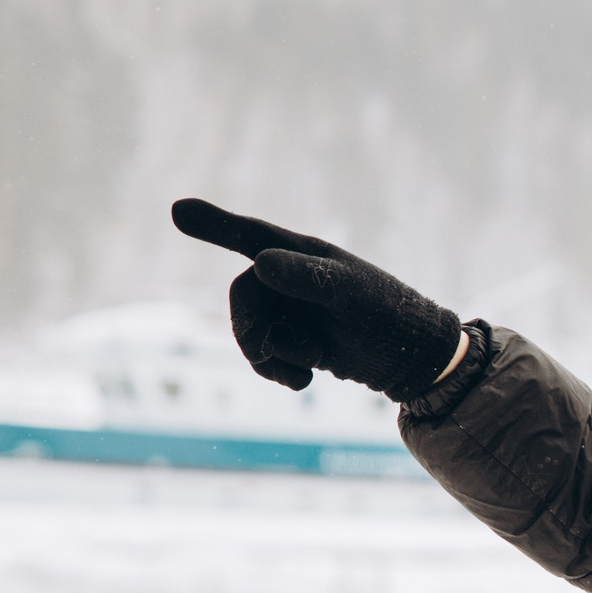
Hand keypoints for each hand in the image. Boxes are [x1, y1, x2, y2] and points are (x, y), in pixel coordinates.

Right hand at [171, 198, 465, 398]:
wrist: (414, 362)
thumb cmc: (390, 318)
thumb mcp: (351, 295)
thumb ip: (306, 278)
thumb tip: (260, 262)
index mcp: (304, 254)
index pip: (250, 236)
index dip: (213, 225)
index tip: (177, 210)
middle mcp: (291, 276)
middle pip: (242, 296)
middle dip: (249, 329)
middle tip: (268, 355)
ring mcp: (290, 308)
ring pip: (249, 328)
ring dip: (266, 357)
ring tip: (301, 376)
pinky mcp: (294, 337)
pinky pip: (264, 352)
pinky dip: (277, 369)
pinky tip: (306, 381)